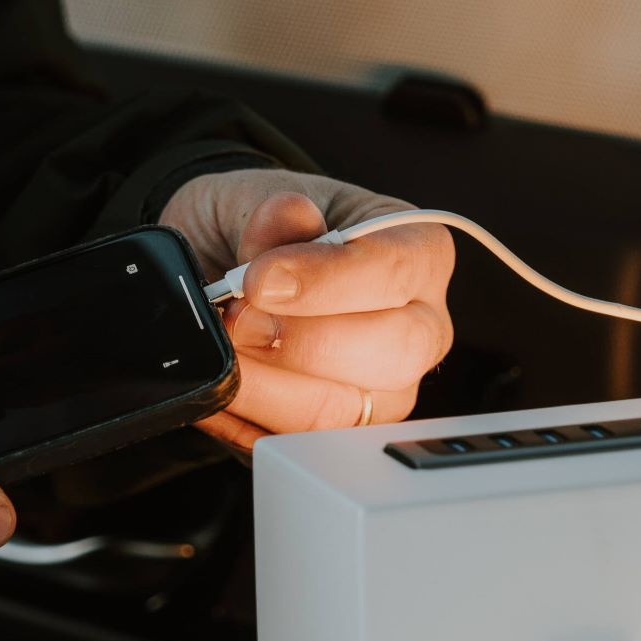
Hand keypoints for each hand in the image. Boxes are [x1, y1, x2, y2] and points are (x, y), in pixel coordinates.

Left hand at [158, 169, 454, 452]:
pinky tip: (221, 381)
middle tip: (236, 317)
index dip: (325, 282)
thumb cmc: (261, 231)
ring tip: (220, 349)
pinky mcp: (341, 434)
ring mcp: (388, 390)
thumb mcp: (257, 196)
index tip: (259, 280)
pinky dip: (243, 417)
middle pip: (391, 353)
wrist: (226, 267)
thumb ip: (274, 208)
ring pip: (339, 410)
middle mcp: (420, 328)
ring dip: (261, 386)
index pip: (396, 273)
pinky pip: (294, 444)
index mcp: (419, 254)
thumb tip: (287, 220)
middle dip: (298, 342)